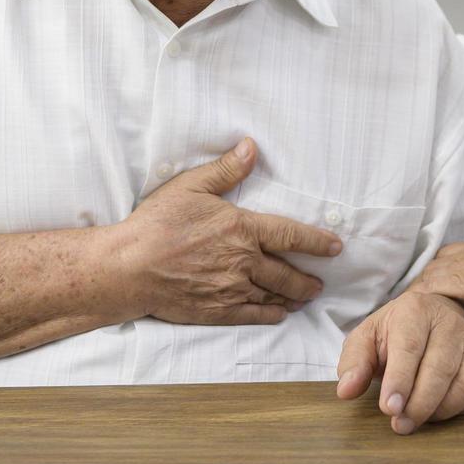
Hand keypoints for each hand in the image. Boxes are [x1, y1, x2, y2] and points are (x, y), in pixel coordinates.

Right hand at [110, 138, 342, 324]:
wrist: (128, 267)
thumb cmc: (156, 224)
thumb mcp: (190, 186)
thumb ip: (225, 170)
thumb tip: (251, 147)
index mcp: (241, 229)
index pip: (290, 235)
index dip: (316, 242)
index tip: (335, 247)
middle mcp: (243, 262)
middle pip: (287, 273)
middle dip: (308, 278)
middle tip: (320, 282)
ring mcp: (231, 289)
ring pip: (273, 296)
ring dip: (293, 297)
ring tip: (305, 297)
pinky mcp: (217, 311)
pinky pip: (252, 316)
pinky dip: (270, 315)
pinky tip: (278, 314)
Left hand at [335, 291, 463, 434]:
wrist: (431, 317)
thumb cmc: (395, 332)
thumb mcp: (367, 337)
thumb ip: (354, 362)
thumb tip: (346, 391)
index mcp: (415, 311)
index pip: (409, 347)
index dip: (399, 381)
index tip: (389, 408)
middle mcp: (449, 324)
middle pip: (440, 369)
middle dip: (419, 404)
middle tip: (400, 424)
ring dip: (442, 410)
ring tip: (418, 419)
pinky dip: (462, 411)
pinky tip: (439, 412)